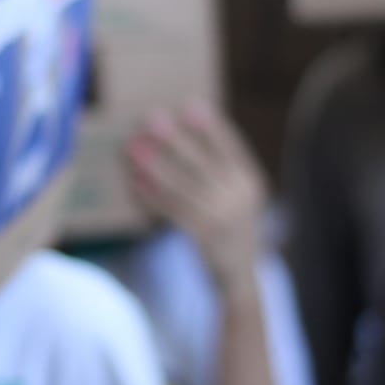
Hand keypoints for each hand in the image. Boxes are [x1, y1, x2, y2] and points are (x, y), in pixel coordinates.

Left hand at [124, 102, 267, 286]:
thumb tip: (190, 140)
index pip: (231, 146)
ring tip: (133, 148)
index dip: (210, 126)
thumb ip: (224, 175)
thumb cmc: (232, 231)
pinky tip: (134, 182)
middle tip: (152, 119)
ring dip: (154, 163)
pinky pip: (171, 209)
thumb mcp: (240, 200)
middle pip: (202, 161)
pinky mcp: (203, 235)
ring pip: (181, 184)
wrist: (239, 279)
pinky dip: (151, 194)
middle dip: (175, 138)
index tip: (190, 105)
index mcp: (251, 181)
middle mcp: (240, 196)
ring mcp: (222, 216)